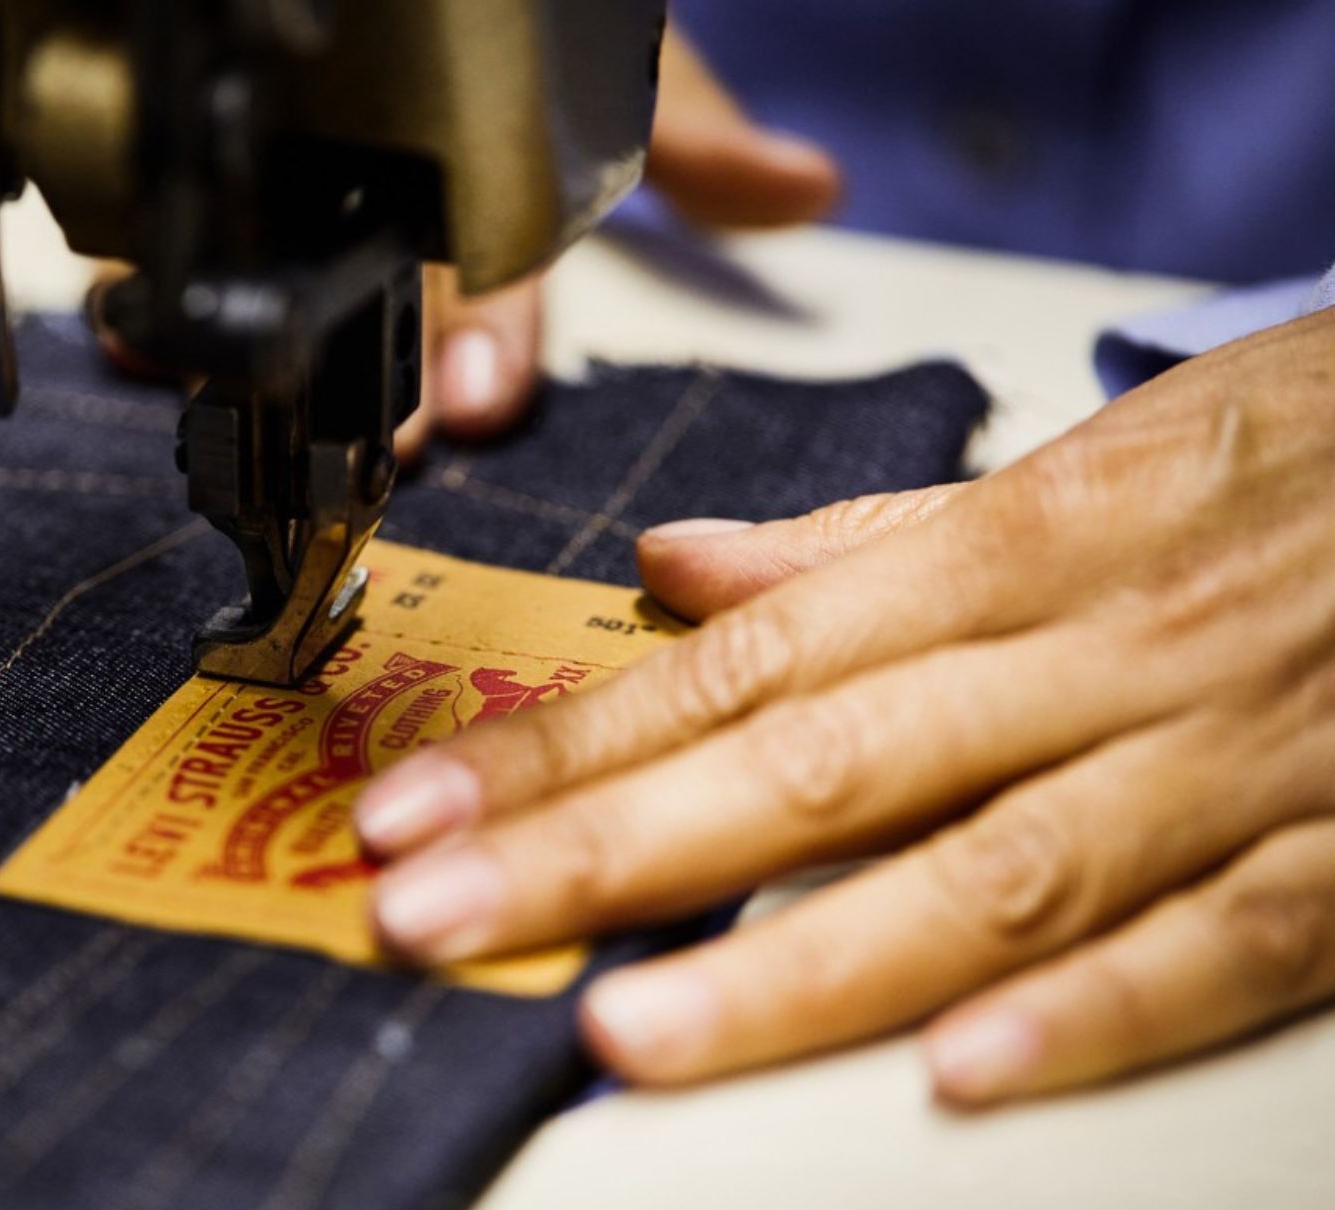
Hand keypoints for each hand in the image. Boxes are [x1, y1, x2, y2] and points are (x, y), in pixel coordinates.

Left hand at [87, 22, 842, 461]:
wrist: (402, 3)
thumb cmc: (540, 23)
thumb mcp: (623, 71)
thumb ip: (690, 132)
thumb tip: (814, 190)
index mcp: (487, 224)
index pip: (500, 303)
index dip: (495, 349)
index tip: (486, 401)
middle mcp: (395, 234)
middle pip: (384, 319)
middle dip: (387, 380)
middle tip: (379, 433)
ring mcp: (302, 210)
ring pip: (277, 296)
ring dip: (261, 350)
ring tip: (236, 392)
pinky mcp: (211, 183)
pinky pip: (170, 245)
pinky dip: (144, 289)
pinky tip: (124, 328)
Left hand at [357, 308, 1334, 1104]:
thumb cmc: (1303, 455)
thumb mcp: (1089, 457)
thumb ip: (880, 538)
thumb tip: (686, 566)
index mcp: (1010, 556)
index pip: (733, 666)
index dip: (562, 742)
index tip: (419, 806)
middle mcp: (1090, 657)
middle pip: (810, 768)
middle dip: (600, 852)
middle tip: (429, 913)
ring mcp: (1219, 760)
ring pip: (985, 873)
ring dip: (796, 958)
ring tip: (624, 1026)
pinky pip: (1223, 945)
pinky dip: (1097, 1008)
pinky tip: (959, 1072)